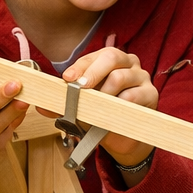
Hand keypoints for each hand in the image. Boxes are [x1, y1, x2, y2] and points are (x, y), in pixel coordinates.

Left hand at [63, 47, 157, 166]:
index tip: (67, 78)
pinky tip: (112, 113)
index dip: (80, 66)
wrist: (122, 137)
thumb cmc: (102, 114)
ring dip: (104, 93)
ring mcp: (142, 78)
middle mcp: (128, 64)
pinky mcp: (151, 95)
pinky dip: (119, 105)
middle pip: (112, 56)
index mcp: (111, 60)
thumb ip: (62, 104)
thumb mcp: (81, 108)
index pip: (95, 56)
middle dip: (92, 72)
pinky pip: (133, 96)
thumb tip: (41, 105)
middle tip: (80, 87)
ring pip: (121, 77)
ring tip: (95, 106)